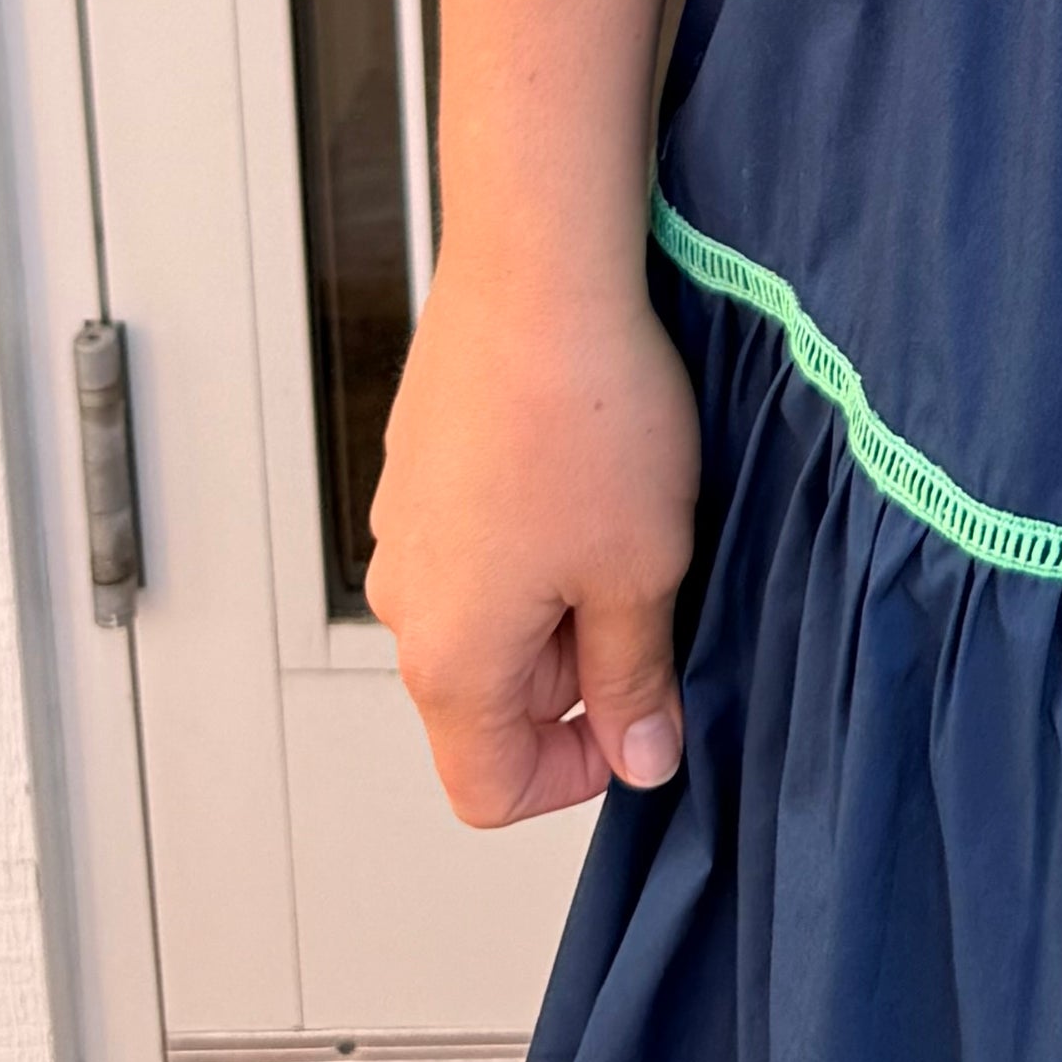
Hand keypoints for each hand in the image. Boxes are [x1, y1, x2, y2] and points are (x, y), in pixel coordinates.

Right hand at [365, 249, 699, 827]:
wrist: (537, 272)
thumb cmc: (585, 415)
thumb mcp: (642, 571)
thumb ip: (636, 680)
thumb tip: (641, 757)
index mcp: (449, 657)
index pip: (488, 788)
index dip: (576, 775)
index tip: (642, 716)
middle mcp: (405, 601)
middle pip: (492, 700)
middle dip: (582, 670)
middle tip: (656, 587)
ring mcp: (405, 528)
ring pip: (491, 614)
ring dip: (565, 595)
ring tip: (630, 515)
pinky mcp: (420, 467)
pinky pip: (479, 540)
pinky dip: (538, 532)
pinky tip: (592, 465)